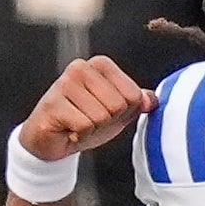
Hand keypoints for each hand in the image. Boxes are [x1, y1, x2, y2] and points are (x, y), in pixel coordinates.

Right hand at [16, 56, 155, 163]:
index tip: (106, 113)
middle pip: (118, 105)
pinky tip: (69, 129)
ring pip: (101, 116)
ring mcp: (64, 83)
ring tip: (79, 124)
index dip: (124, 113)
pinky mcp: (53, 103)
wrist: (52, 140)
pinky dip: (80, 135)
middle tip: (90, 120)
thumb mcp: (118, 112)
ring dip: (93, 129)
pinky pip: (84, 125)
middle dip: (108, 122)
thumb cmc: (84, 121)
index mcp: (100, 65)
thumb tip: (152, 100)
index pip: (133, 95)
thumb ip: (137, 102)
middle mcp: (80, 68)